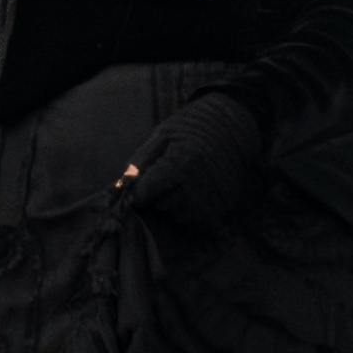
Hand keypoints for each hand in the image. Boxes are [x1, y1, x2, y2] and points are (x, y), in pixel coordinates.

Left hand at [122, 92, 265, 227]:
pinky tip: (194, 194)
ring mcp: (210, 203)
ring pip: (176, 216)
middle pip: (160, 206)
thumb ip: (140, 162)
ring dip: (175, 204)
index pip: (143, 195)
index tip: (139, 187)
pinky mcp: (222, 211)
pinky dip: (190, 213)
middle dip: (158, 195)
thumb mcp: (161, 135)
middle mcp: (194, 189)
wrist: (231, 127)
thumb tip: (121, 188)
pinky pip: (195, 224)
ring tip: (185, 181)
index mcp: (177, 166)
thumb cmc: (191, 128)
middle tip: (170, 175)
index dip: (137, 192)